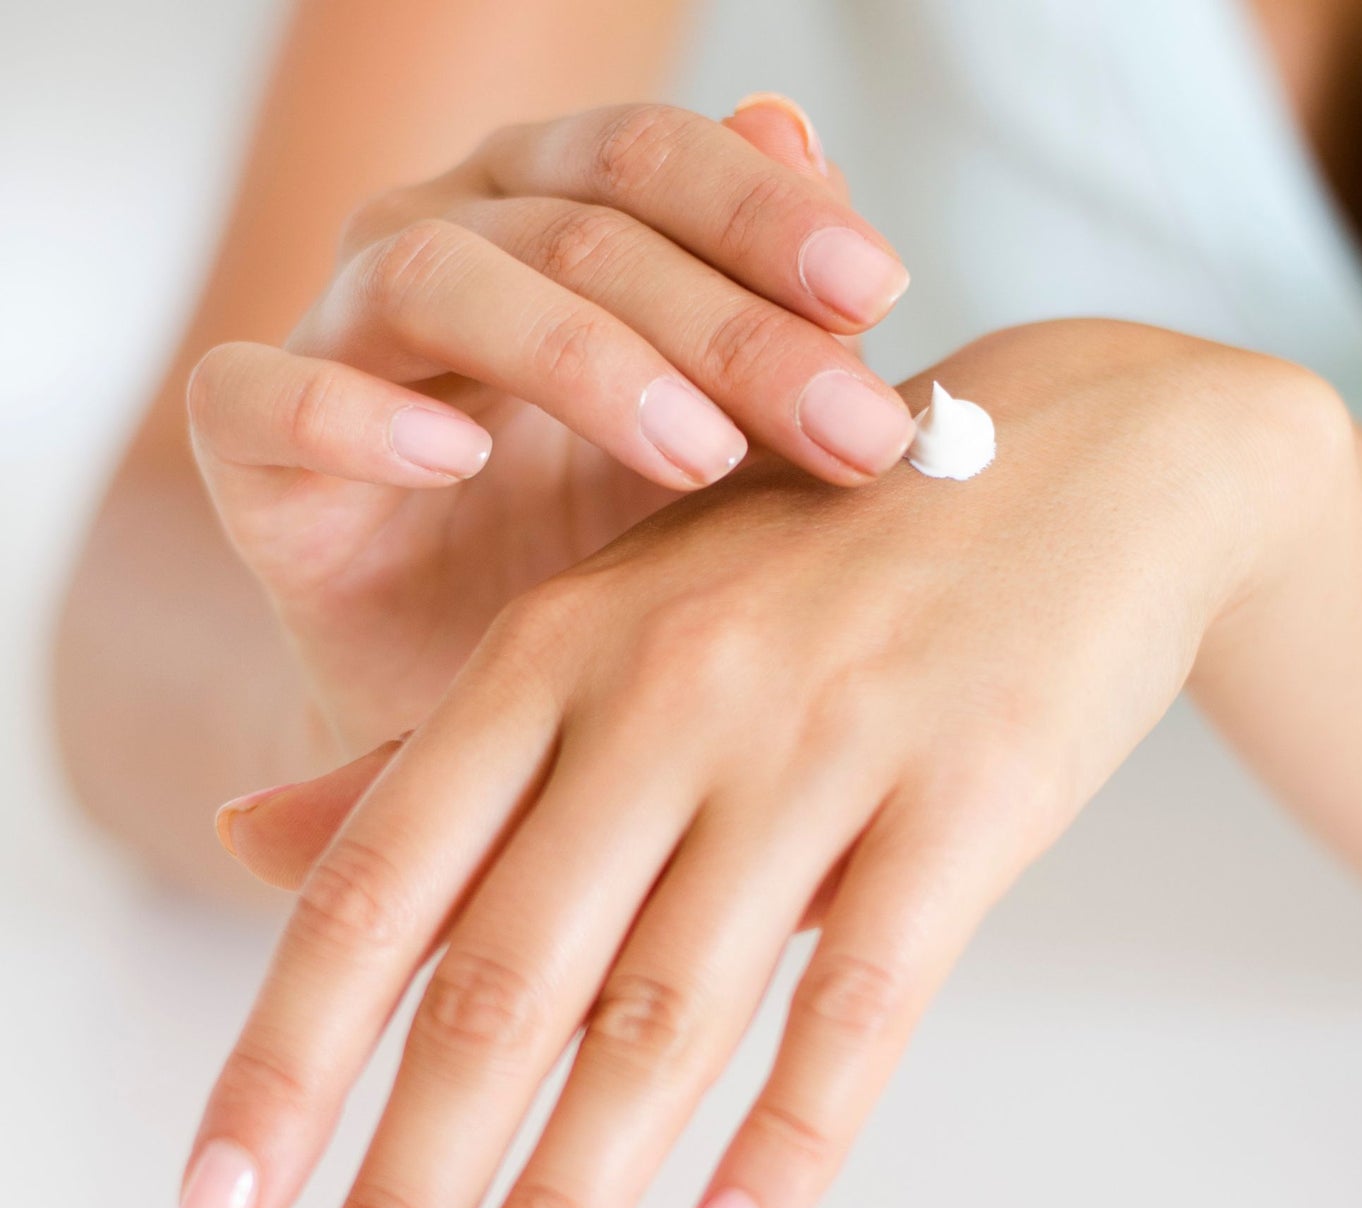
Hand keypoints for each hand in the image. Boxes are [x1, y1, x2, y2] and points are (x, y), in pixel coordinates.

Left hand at [180, 320, 1351, 1207]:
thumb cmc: (826, 564)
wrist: (1078, 464)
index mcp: (558, 652)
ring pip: (666, 1015)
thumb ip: (446, 751)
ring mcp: (821, 743)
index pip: (379, 888)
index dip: (282, 1065)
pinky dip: (787, 1142)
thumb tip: (248, 842)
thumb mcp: (619, 617)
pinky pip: (861, 999)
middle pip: (502, 984)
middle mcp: (668, 694)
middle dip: (402, 1193)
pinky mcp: (967, 795)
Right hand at [185, 96, 913, 756]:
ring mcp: (336, 335)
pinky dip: (359, 418)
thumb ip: (759, 306)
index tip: (876, 296)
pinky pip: (266, 398)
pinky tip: (462, 459)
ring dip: (581, 358)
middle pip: (577, 225)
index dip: (766, 217)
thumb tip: (799, 125)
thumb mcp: (715, 442)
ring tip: (696, 455)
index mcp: (550, 214)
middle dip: (724, 324)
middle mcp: (439, 241)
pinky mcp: (248, 446)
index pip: (654, 160)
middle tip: (841, 427)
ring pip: (435, 277)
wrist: (473, 691)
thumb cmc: (594, 550)